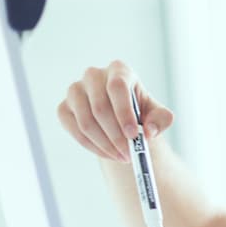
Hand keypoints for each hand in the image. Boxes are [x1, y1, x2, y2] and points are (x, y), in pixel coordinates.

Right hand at [57, 60, 174, 162]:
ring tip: (122, 156)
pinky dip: (92, 147)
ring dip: (105, 145)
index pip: (117, 87)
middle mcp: (93, 75)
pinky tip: (108, 153)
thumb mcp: (157, 114)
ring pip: (86, 122)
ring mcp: (75, 91)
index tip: (133, 136)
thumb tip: (150, 131)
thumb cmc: (140, 112)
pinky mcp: (64, 108)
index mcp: (119, 70)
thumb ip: (161, 120)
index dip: (124, 112)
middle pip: (100, 107)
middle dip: (116, 136)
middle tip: (129, 154)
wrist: (120, 118)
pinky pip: (74, 130)